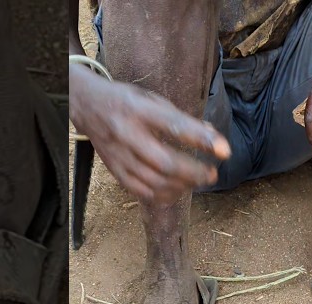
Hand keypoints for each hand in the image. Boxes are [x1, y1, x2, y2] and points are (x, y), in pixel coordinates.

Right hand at [70, 64, 231, 204]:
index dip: (202, 139)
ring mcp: (119, 156)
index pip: (175, 126)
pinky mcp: (115, 171)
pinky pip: (143, 192)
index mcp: (139, 110)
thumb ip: (182, 118)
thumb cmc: (127, 102)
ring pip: (156, 182)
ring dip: (183, 186)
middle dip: (194, 173)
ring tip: (198, 181)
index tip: (225, 151)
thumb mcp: (153, 99)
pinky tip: (177, 190)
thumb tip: (213, 136)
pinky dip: (164, 195)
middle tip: (212, 174)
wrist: (86, 106)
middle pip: (165, 163)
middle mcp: (127, 134)